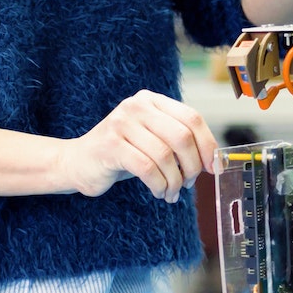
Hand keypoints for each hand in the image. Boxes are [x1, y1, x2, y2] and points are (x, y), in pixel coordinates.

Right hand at [59, 90, 214, 203]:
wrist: (79, 162)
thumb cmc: (122, 153)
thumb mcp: (152, 140)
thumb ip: (178, 141)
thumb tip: (213, 160)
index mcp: (151, 100)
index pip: (192, 118)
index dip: (208, 145)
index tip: (212, 167)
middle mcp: (136, 106)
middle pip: (181, 136)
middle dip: (191, 166)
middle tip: (188, 183)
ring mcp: (121, 124)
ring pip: (165, 156)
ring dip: (174, 181)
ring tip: (170, 192)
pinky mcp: (110, 145)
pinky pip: (147, 168)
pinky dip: (159, 185)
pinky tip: (158, 192)